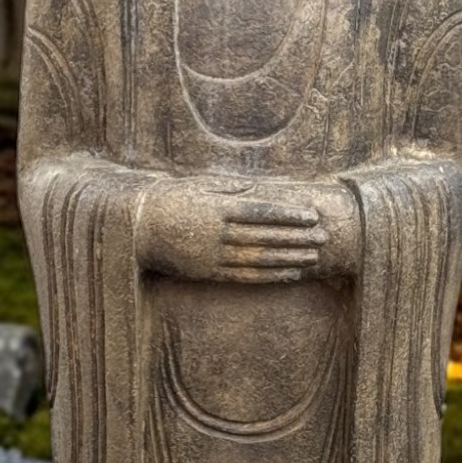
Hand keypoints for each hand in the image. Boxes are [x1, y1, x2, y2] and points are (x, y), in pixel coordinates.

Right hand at [138, 180, 329, 283]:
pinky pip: (246, 276)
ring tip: (314, 257)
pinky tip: (290, 274)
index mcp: (219, 208)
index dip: (289, 215)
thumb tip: (256, 190)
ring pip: (260, 259)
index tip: (312, 216)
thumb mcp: (198, 186)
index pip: (262, 212)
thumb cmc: (170, 201)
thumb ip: (228, 189)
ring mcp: (215, 256)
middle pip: (267, 237)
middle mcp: (219, 234)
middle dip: (298, 237)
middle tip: (324, 237)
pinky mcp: (210, 272)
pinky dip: (271, 276)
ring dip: (290, 258)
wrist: (138, 229)